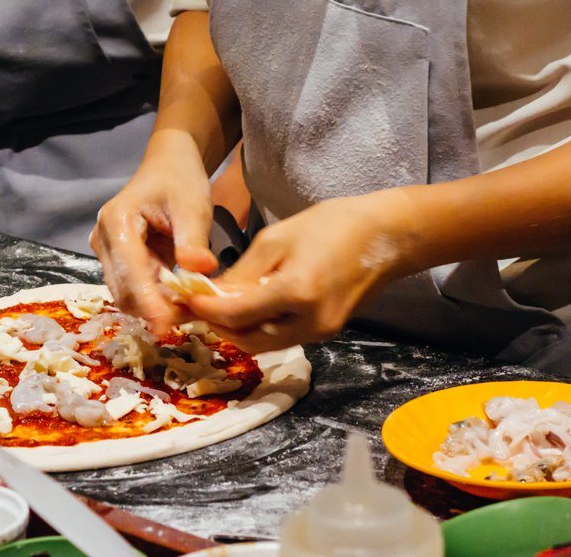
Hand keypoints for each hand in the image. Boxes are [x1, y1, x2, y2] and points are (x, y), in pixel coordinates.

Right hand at [90, 131, 218, 333]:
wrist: (168, 167)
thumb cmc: (180, 181)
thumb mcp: (193, 206)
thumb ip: (193, 240)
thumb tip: (201, 270)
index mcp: (117, 221)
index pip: (129, 271)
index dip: (148, 301)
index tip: (167, 325)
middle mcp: (103, 240)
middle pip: (123, 290)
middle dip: (155, 308)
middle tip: (193, 316)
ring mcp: (106, 253)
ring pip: (127, 295)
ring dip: (156, 306)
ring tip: (190, 306)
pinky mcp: (116, 262)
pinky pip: (133, 289)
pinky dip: (155, 298)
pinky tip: (179, 298)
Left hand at [187, 189, 419, 352]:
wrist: (385, 236)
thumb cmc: (331, 225)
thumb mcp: (277, 238)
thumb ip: (242, 272)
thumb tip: (211, 295)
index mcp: (296, 292)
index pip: (235, 315)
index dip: (204, 310)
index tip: (184, 298)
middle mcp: (309, 322)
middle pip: (247, 340)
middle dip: (218, 326)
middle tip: (198, 306)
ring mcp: (321, 332)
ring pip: (264, 344)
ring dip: (238, 330)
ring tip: (220, 306)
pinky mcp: (327, 332)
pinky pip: (283, 338)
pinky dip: (260, 327)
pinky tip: (250, 307)